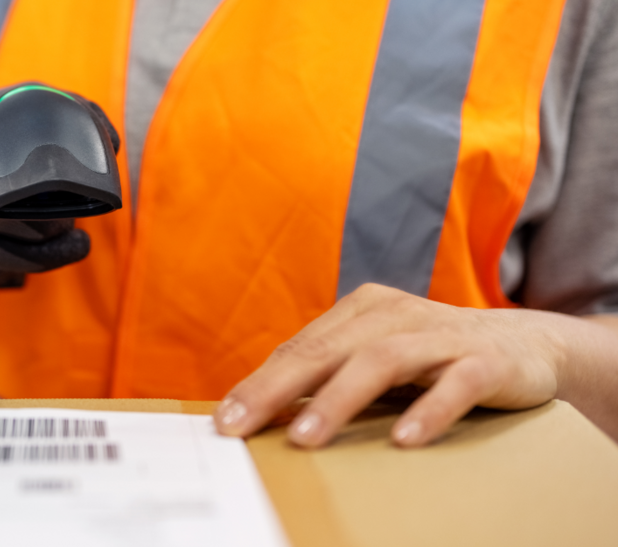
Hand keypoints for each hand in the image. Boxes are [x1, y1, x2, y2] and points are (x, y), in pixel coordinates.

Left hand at [214, 283, 567, 447]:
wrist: (527, 345)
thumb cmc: (432, 358)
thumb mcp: (375, 360)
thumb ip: (327, 376)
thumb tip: (260, 411)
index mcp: (359, 312)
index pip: (299, 349)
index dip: (259, 383)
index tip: (224, 419)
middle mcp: (393, 315)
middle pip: (325, 350)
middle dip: (276, 388)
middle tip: (240, 424)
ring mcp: (439, 336)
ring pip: (380, 362)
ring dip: (338, 400)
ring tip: (305, 437)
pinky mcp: (485, 361)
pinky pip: (454, 384)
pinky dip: (428, 410)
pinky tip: (404, 440)